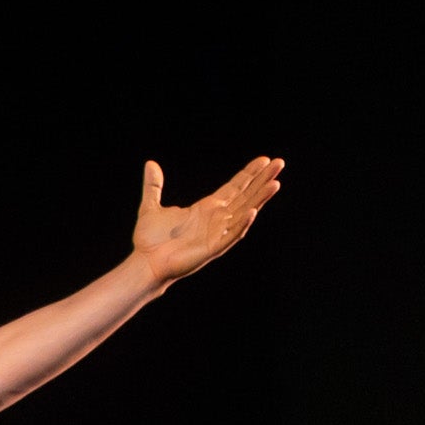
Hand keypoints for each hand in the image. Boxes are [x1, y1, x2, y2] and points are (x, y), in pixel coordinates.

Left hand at [131, 157, 283, 283]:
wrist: (144, 264)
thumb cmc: (149, 241)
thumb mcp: (150, 207)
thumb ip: (154, 186)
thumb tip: (150, 164)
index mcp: (206, 208)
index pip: (234, 187)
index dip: (249, 174)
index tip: (264, 160)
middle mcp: (216, 219)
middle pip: (245, 196)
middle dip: (262, 180)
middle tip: (279, 163)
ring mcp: (217, 234)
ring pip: (244, 212)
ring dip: (260, 198)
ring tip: (275, 183)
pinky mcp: (213, 248)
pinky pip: (231, 235)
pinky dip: (242, 224)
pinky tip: (253, 212)